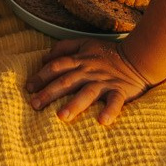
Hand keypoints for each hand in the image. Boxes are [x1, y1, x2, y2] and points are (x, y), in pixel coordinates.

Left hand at [25, 39, 152, 124]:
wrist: (137, 57)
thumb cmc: (108, 52)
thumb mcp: (85, 43)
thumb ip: (64, 47)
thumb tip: (44, 57)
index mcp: (80, 60)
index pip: (56, 66)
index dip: (41, 76)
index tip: (28, 88)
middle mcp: (89, 71)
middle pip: (66, 81)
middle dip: (49, 93)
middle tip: (34, 104)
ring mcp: (105, 82)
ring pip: (88, 92)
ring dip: (74, 104)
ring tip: (61, 116)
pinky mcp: (120, 91)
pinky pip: (115, 102)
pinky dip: (110, 111)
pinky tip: (102, 121)